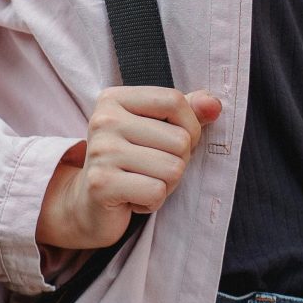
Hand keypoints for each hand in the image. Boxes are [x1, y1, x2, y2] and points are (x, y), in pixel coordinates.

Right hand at [37, 85, 223, 250]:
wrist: (88, 204)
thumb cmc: (130, 162)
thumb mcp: (155, 130)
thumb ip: (187, 113)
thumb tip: (214, 105)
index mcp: (115, 98)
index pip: (174, 100)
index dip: (190, 127)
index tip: (174, 143)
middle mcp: (104, 120)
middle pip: (179, 140)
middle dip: (178, 162)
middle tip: (152, 170)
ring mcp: (100, 151)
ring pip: (173, 169)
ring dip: (167, 185)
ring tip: (143, 183)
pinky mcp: (101, 184)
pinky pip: (157, 192)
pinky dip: (153, 202)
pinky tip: (133, 198)